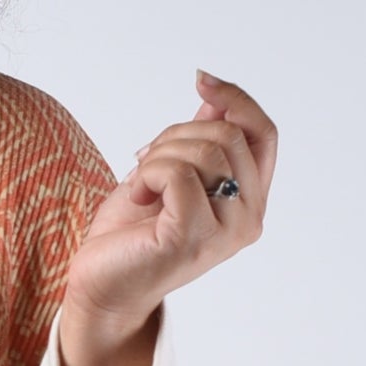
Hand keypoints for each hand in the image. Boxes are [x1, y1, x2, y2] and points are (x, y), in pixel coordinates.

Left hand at [57, 70, 277, 365]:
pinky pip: (178, 174)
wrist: (102, 286)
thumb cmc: (132, 234)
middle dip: (178, 133)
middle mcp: (248, 220)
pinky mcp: (191, 239)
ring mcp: (224, 233)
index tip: (200, 80)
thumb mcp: (170, 173)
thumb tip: (215, 97)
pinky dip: (148, 174)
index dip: (236, 98)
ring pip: (205, 151)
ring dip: (159, 155)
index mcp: (250, 202)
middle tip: (147, 159)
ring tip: (141, 183)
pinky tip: (137, 196)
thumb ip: (199, 140)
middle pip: (229, 135)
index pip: (264, 133)